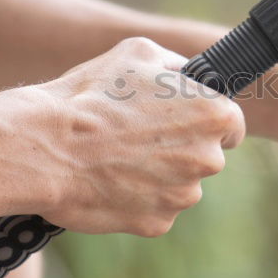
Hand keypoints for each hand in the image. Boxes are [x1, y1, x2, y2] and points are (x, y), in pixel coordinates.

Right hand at [0, 37, 244, 236]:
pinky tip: (110, 181)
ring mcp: (183, 195)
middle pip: (205, 156)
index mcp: (214, 115)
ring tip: (117, 157)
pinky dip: (137, 199)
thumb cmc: (91, 95)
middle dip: (180, 147)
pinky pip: (155, 209)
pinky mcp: (158, 223)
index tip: (186, 120)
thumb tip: (189, 76)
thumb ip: (177, 66)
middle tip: (138, 135)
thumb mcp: (139, 54)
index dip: (206, 120)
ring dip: (159, 174)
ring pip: (180, 185)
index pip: (231, 123)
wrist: (46, 147)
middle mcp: (208, 159)